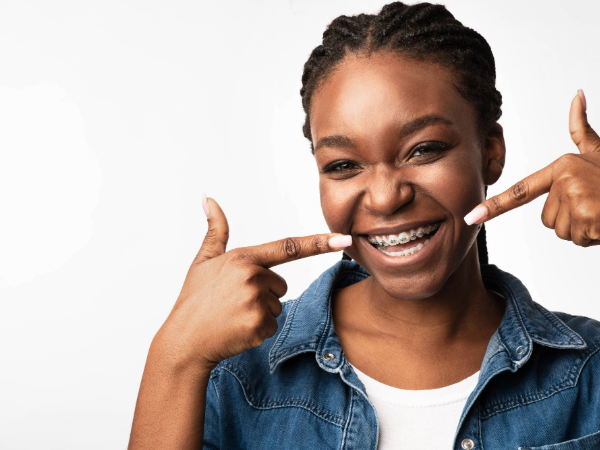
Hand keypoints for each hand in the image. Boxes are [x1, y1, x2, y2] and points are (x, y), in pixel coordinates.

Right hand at [152, 195, 351, 371]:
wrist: (184, 341)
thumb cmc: (194, 300)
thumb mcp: (203, 261)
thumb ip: (215, 229)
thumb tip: (207, 198)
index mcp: (243, 258)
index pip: (288, 247)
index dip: (319, 242)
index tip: (344, 239)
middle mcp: (253, 277)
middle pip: (280, 284)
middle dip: (263, 293)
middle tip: (234, 301)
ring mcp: (257, 302)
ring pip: (277, 305)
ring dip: (261, 312)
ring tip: (233, 314)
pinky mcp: (259, 325)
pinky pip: (272, 325)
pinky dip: (258, 330)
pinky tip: (237, 329)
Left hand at [464, 90, 599, 246]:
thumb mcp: (599, 151)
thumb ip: (582, 130)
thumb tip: (577, 94)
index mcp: (561, 167)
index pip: (520, 190)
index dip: (493, 206)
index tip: (470, 217)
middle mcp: (563, 181)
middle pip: (547, 219)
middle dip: (571, 219)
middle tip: (595, 205)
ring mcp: (574, 199)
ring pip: (562, 231)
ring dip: (583, 229)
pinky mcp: (586, 217)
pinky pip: (578, 239)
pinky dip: (593, 237)